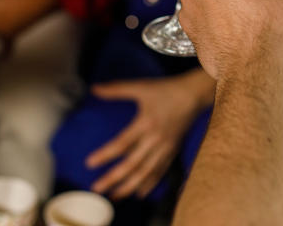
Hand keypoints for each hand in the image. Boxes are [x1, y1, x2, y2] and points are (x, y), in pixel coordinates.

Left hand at [86, 72, 211, 198]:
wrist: (194, 94)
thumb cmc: (165, 89)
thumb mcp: (141, 87)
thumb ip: (117, 89)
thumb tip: (94, 89)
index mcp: (146, 123)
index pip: (122, 144)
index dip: (105, 155)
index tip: (89, 164)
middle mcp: (155, 139)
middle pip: (132, 163)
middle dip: (113, 178)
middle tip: (96, 188)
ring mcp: (165, 147)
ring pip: (146, 172)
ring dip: (129, 186)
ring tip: (114, 196)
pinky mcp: (173, 150)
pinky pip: (161, 171)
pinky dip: (150, 183)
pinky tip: (139, 193)